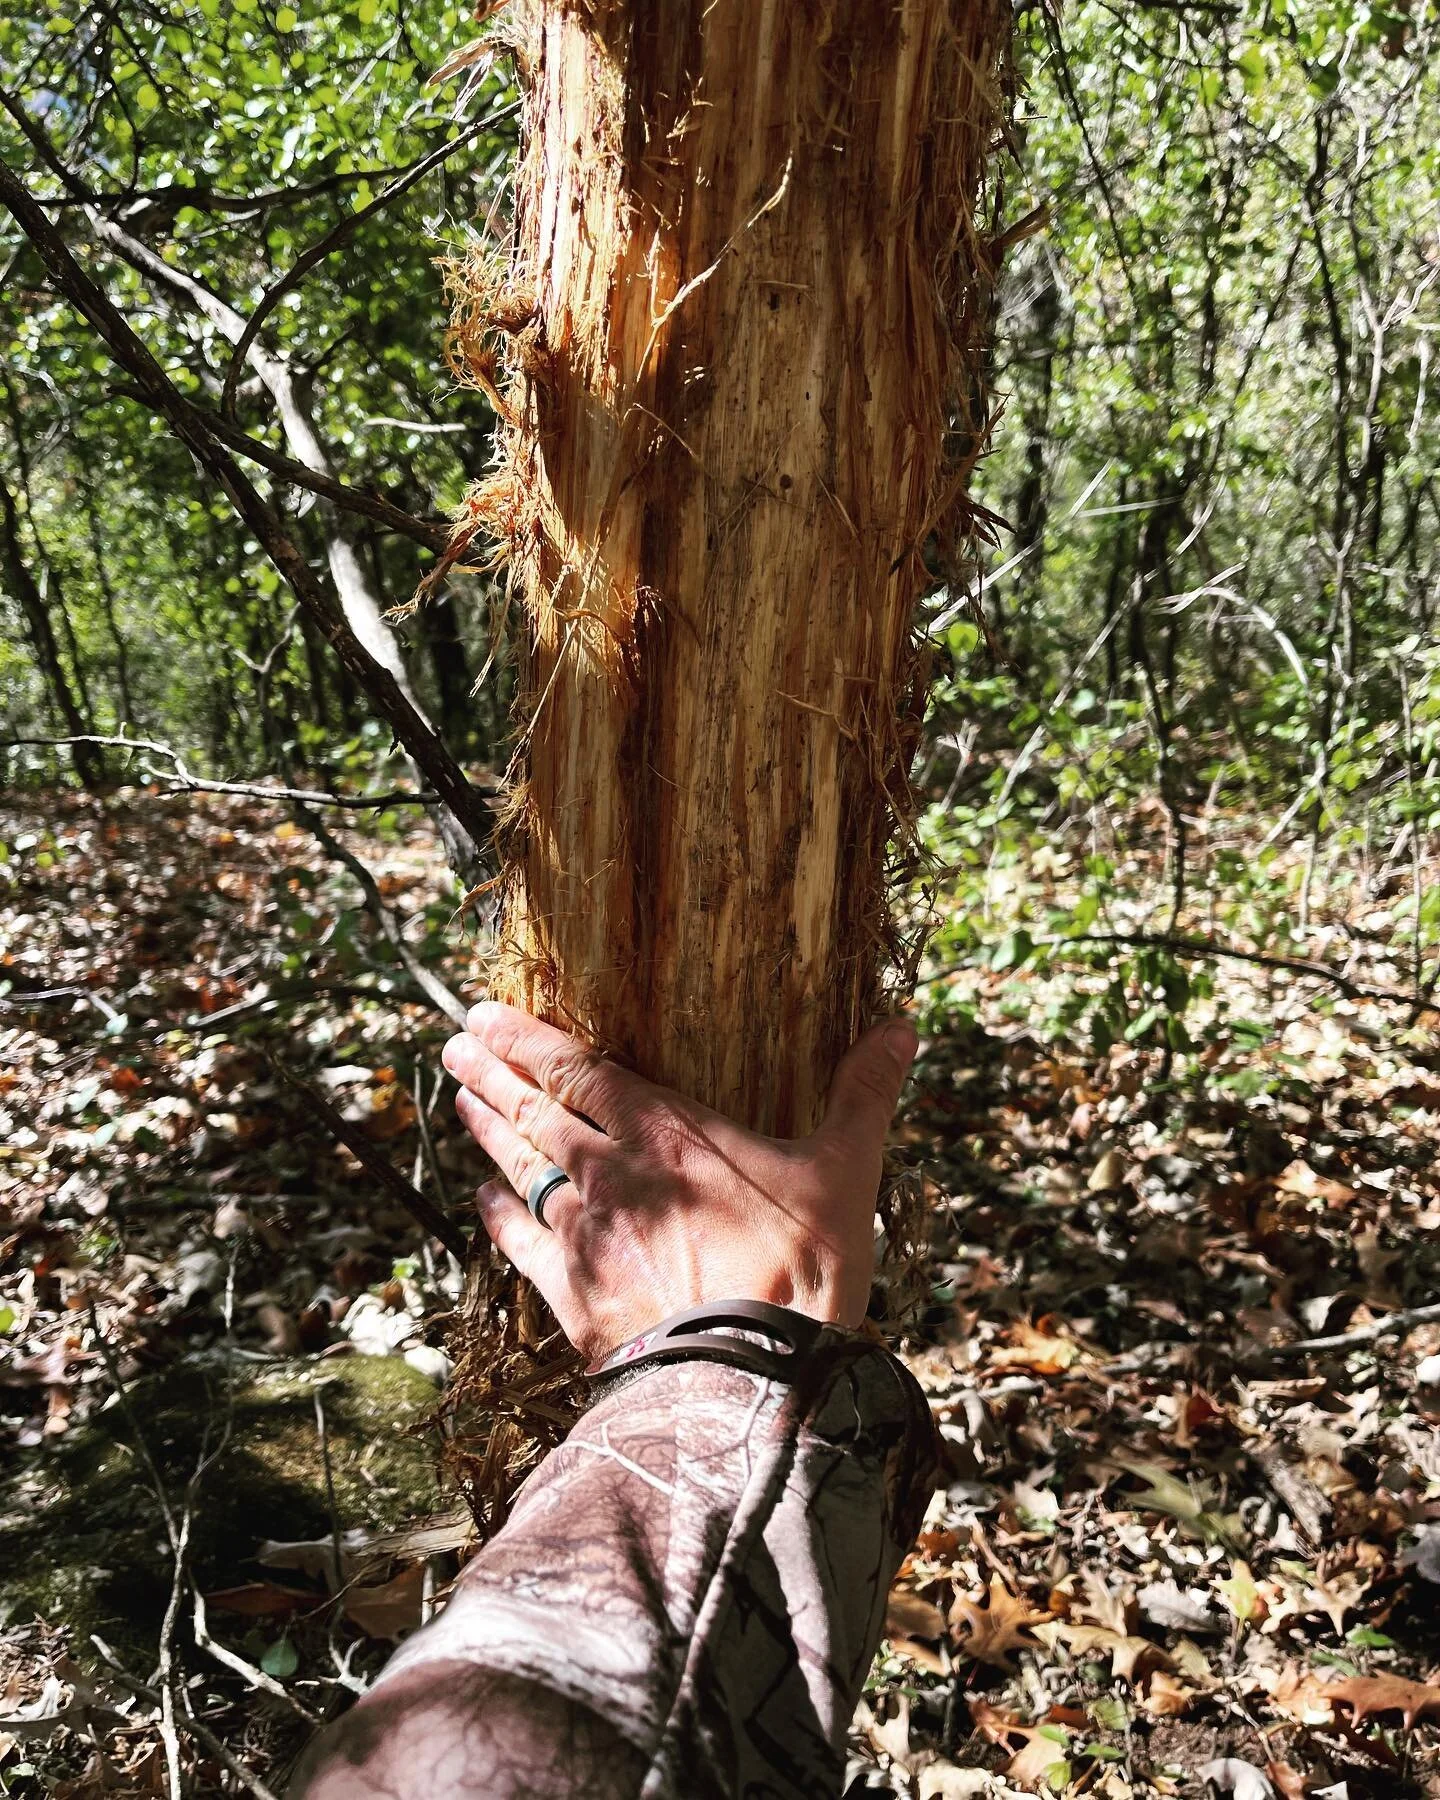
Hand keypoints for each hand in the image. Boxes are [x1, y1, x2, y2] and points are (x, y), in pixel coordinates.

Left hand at [441, 1002, 917, 1362]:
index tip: (484, 1015)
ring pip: (517, 1170)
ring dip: (486, 1133)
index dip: (525, 1039)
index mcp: (666, 1132)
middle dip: (491, 1074)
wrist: (753, 1380)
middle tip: (454, 1044)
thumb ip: (862, 1093)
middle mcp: (609, 1174)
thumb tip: (900, 1026)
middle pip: (534, 1111)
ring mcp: (583, 1237)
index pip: (577, 1068)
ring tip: (458, 1100)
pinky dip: (497, 1219)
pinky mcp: (573, 1296)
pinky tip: (482, 1204)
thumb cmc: (802, 1269)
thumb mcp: (845, 1170)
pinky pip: (520, 1247)